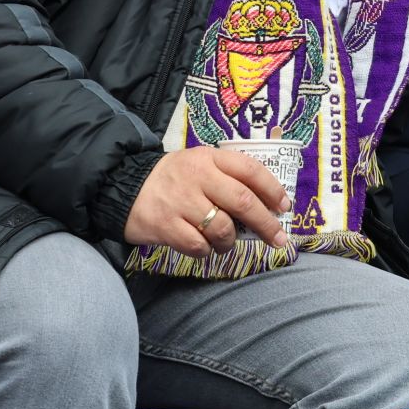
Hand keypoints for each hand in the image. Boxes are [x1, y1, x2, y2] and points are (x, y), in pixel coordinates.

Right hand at [123, 146, 293, 258]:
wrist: (124, 186)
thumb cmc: (174, 178)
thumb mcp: (200, 164)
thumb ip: (229, 177)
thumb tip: (268, 204)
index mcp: (210, 157)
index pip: (250, 170)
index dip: (273, 190)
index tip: (284, 207)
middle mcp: (198, 176)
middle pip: (243, 202)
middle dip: (266, 224)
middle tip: (278, 239)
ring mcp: (181, 201)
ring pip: (222, 228)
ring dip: (230, 242)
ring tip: (225, 242)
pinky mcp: (165, 225)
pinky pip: (198, 246)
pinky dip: (206, 251)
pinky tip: (203, 246)